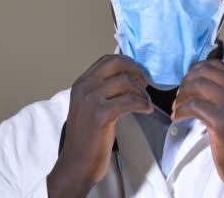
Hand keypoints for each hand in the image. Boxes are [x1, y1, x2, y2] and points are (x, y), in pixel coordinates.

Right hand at [47, 55, 152, 197]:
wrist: (77, 163)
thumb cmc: (87, 137)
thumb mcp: (90, 106)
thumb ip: (103, 90)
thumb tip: (127, 77)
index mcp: (81, 83)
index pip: (107, 60)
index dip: (127, 64)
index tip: (138, 76)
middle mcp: (84, 87)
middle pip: (116, 64)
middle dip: (136, 71)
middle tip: (144, 86)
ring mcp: (91, 100)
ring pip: (126, 82)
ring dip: (142, 92)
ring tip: (146, 103)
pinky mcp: (100, 115)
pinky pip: (129, 101)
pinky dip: (142, 104)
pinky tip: (146, 110)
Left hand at [172, 59, 223, 197]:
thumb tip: (200, 82)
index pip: (216, 65)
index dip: (196, 70)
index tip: (187, 81)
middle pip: (204, 73)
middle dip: (185, 82)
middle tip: (179, 96)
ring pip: (197, 86)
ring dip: (181, 97)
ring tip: (177, 108)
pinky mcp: (221, 121)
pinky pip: (194, 106)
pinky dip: (181, 111)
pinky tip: (178, 118)